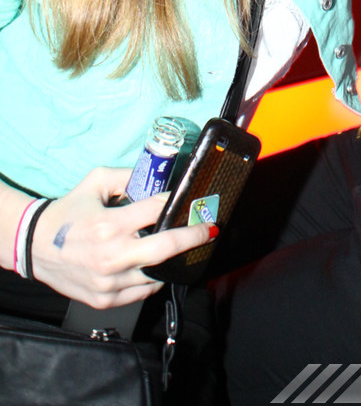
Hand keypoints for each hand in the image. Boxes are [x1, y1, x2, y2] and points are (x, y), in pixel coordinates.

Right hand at [30, 168, 216, 307]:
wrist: (34, 247)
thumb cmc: (67, 212)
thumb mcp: (94, 182)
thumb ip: (126, 176)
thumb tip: (155, 175)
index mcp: (110, 225)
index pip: (156, 211)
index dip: (176, 204)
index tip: (192, 202)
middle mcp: (112, 256)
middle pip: (166, 248)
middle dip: (193, 236)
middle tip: (210, 228)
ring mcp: (109, 282)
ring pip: (157, 274)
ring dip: (172, 260)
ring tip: (182, 247)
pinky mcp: (105, 299)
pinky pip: (141, 292)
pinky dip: (153, 279)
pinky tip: (156, 266)